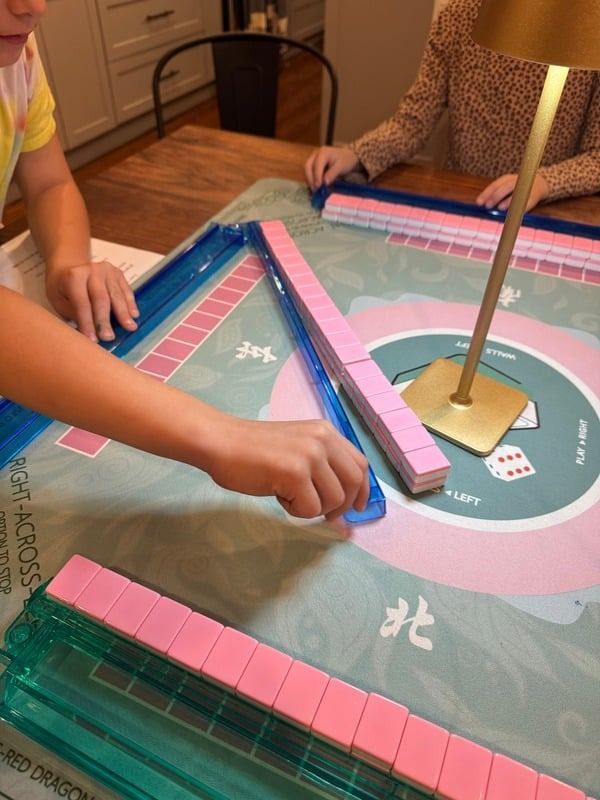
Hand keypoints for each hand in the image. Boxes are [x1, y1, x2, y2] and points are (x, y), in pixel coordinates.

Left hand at [46, 260, 138, 341]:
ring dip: (123, 313)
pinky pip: (126, 290)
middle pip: (101, 299)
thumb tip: (89, 331)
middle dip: (105, 320)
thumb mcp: (58, 300)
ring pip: (116, 295)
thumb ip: (73, 313)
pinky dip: (130, 303)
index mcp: (73, 277)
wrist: (69, 266)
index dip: (87, 323)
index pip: (82, 303)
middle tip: (109, 337)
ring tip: (130, 327)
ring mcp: (107, 270)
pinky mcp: (117, 273)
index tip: (92, 340)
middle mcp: (92, 270)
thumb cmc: (62, 287)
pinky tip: (134, 315)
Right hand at [207, 417, 369, 519]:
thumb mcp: (297, 447)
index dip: (362, 489)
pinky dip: (295, 511)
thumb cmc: (252, 449)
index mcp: (325, 432)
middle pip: (354, 482)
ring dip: (313, 508)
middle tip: (324, 514)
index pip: (360, 463)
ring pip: (334, 500)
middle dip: (342, 506)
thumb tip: (343, 502)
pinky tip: (278, 495)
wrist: (221, 442)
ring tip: (289, 495)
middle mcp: (323, 440)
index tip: (357, 507)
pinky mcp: (295, 473)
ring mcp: (310, 455)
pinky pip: (310, 508)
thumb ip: (321, 465)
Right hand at [304, 147, 359, 192]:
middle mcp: (316, 154)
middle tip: (315, 190)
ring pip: (307, 169)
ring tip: (315, 190)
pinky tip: (315, 186)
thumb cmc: (346, 161)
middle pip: (308, 166)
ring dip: (309, 180)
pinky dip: (311, 179)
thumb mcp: (341, 167)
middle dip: (310, 179)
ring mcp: (314, 158)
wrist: (349, 157)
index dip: (317, 177)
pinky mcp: (314, 163)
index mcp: (323, 153)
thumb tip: (325, 182)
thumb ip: (332, 174)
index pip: (317, 165)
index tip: (318, 187)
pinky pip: (309, 172)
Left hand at [476, 173, 548, 212]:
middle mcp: (517, 181)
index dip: (486, 193)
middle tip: (488, 205)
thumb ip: (496, 195)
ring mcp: (526, 188)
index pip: (495, 185)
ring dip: (508, 201)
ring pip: (517, 193)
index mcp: (508, 179)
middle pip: (505, 187)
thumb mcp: (507, 187)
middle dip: (496, 196)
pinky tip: (514, 213)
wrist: (541, 183)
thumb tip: (483, 205)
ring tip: (500, 208)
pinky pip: (528, 202)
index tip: (479, 202)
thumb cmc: (518, 188)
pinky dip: (521, 207)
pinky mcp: (534, 196)